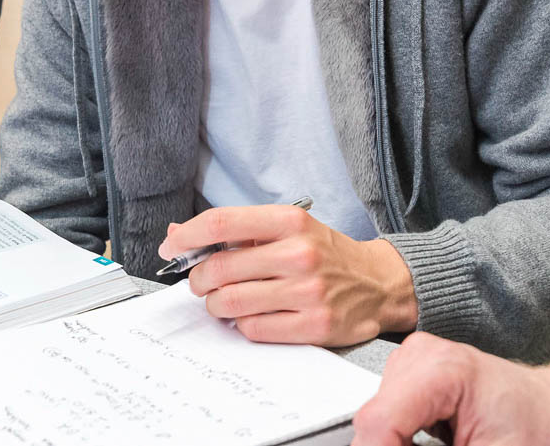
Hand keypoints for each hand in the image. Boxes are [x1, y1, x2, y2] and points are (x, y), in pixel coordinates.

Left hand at [158, 204, 418, 345]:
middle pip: (219, 268)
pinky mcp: (313, 325)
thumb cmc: (324, 254)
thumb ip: (236, 231)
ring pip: (230, 303)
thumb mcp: (288, 228)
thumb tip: (177, 236)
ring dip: (217, 305)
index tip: (172, 248)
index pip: (222, 222)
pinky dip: (243, 324)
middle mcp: (299, 253)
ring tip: (228, 300)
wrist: (378, 283)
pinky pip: (252, 329)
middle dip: (200, 279)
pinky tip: (255, 315)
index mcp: (291, 220)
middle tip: (203, 283)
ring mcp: (308, 291)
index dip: (188, 237)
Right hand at [351, 334, 549, 445]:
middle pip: (373, 424)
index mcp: (441, 370)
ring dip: (395, 445)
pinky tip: (431, 444)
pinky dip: (401, 440)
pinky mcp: (411, 376)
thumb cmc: (539, 429)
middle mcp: (420, 356)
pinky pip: (387, 418)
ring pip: (376, 424)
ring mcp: (412, 362)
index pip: (380, 422)